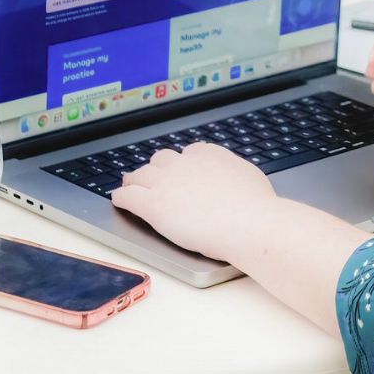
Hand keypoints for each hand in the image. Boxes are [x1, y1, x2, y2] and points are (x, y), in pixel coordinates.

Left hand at [111, 143, 275, 262]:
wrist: (247, 221)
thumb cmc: (254, 205)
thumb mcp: (247, 175)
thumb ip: (231, 172)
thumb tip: (233, 177)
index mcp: (209, 154)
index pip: (188, 152)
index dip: (182, 164)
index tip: (181, 172)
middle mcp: (185, 163)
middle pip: (161, 160)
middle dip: (157, 169)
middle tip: (152, 178)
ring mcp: (166, 182)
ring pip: (141, 175)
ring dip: (135, 180)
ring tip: (129, 186)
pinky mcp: (153, 204)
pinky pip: (128, 196)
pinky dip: (121, 196)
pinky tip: (118, 200)